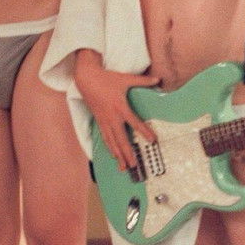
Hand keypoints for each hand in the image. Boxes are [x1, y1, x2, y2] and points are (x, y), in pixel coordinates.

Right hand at [74, 49, 160, 170]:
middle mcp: (112, 117)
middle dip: (128, 153)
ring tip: (123, 167)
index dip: (144, 131)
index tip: (153, 140)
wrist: (86, 78)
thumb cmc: (106, 78)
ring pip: (112, 141)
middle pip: (121, 139)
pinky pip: (105, 137)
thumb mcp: (125, 78)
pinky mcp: (99, 121)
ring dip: (118, 155)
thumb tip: (158, 79)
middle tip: (134, 165)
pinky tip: (113, 155)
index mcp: (120, 107)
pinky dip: (110, 147)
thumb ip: (142, 80)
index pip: (135, 122)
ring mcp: (104, 120)